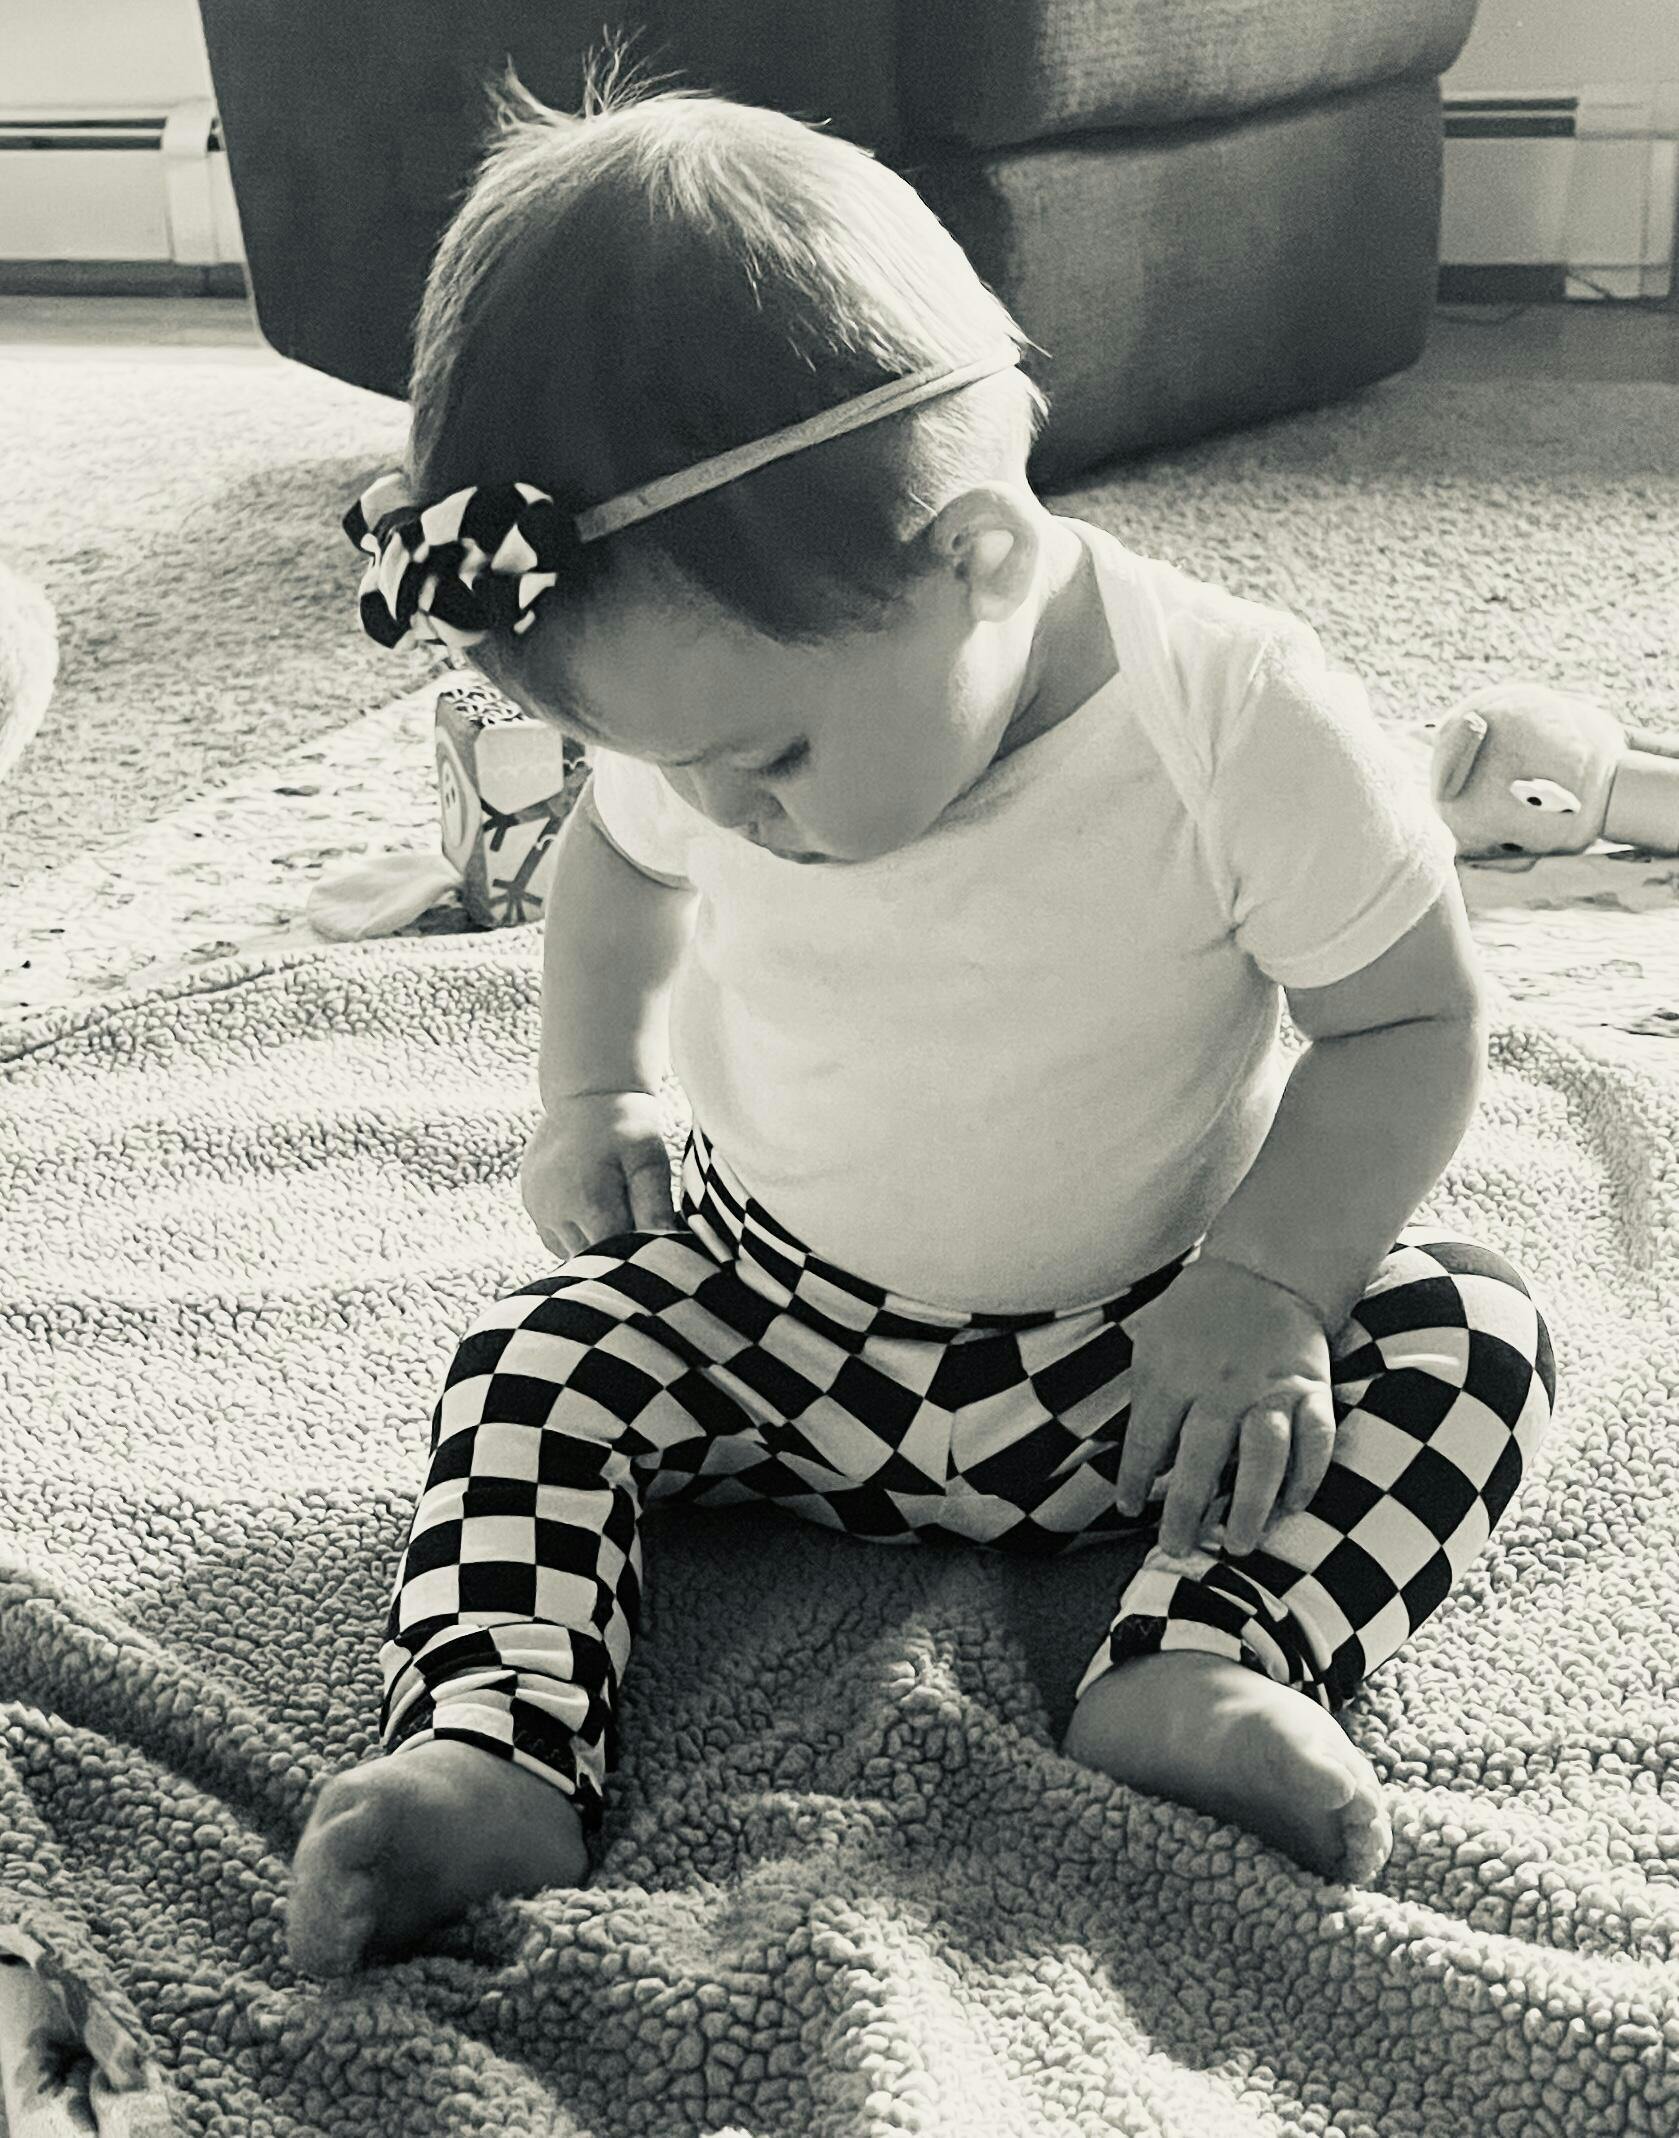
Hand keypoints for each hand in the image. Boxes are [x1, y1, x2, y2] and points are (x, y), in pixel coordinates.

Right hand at [520, 1089, 679, 1258]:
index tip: (657, 1250)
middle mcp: (555, 1210)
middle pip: (592, 1259)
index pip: (616, 1258)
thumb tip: (666, 1244)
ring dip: (595, 1244)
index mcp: (589, 1200)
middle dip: (617, 1255)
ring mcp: (538, 1209)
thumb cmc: (627, 1128)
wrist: (586, 1096)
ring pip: (573, 1254)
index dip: (639, 1258)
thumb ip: (655, 1205)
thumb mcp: (649, 1160)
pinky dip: (577, 1236)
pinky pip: (558, 1241)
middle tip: (639, 1229)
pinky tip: (593, 1210)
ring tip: (615, 1212)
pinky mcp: (531, 1206)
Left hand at [1114, 1255, 1338, 1556]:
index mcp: (1173, 1372)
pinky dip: (1308, 1474)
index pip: (1146, 1439)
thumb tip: (1140, 1462)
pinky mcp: (1311, 1387)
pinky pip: (1316, 1438)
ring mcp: (1270, 1388)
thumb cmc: (1197, 1312)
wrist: (1264, 1269)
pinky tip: (1294, 1507)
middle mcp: (1221, 1386)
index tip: (1129, 1511)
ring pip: (1262, 1457)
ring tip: (1239, 1545)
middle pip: (1200, 1459)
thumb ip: (1144, 1397)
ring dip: (1251, 1506)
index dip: (1134, 1479)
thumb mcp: (1152, 1341)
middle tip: (1177, 1549)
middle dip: (1185, 1510)